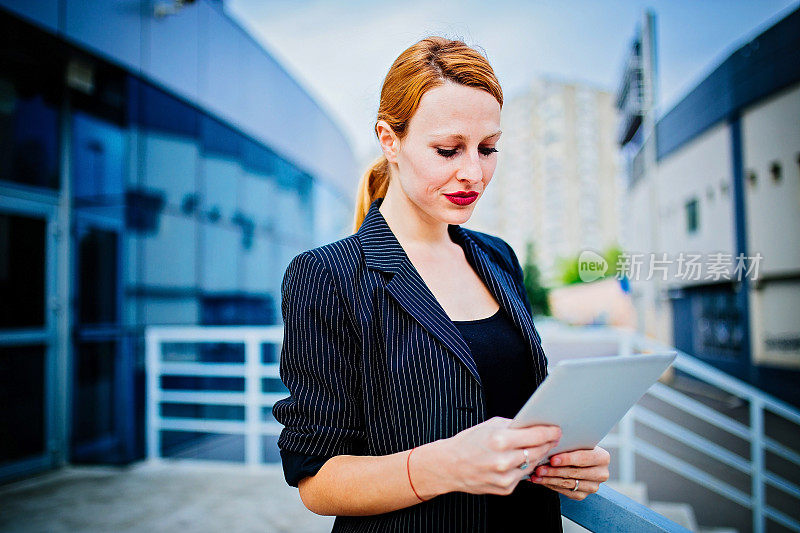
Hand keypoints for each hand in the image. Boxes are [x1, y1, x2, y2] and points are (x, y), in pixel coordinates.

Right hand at [436, 417, 560, 495]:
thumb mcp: (489, 426)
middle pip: (538, 451)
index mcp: (499, 440)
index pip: (535, 436)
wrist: (449, 465)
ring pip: (533, 465)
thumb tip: (534, 425)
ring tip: (536, 447)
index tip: (556, 430)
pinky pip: (522, 476)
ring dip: (537, 456)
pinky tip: (519, 460)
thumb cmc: (468, 443)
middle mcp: (504, 460)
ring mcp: (505, 477)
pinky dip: (523, 467)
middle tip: (552, 438)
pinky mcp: (505, 488)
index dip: (549, 432)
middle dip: (547, 443)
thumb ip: (513, 426)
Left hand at [529, 446, 609, 500]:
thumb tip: (549, 445)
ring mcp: (593, 487)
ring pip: (568, 483)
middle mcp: (601, 474)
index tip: (552, 459)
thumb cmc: (576, 446)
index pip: (584, 458)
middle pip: (575, 473)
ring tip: (536, 475)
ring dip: (549, 479)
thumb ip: (569, 444)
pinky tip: (540, 480)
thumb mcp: (576, 442)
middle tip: (539, 469)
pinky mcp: (583, 495)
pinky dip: (551, 485)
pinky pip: (565, 492)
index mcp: (603, 458)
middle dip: (554, 471)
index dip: (567, 459)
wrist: (579, 459)